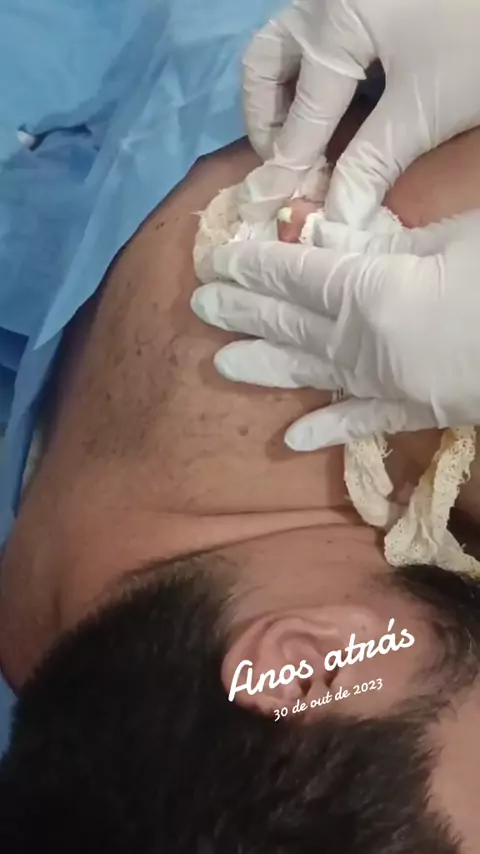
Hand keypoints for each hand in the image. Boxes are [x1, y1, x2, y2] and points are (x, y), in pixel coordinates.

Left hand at [191, 209, 479, 449]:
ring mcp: (388, 381)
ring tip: (221, 363)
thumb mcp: (457, 238)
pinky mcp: (416, 409)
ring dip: (266, 366)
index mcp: (372, 292)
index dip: (251, 265)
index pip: (294, 275)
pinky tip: (291, 439)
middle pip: (291, 322)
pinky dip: (329, 428)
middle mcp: (365, 342)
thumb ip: (394, 244)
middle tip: (199, 302)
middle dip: (243, 311)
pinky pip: (364, 421)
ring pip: (312, 370)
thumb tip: (344, 241)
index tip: (214, 258)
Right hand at [240, 0, 479, 225]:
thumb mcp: (425, 109)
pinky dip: (311, 79)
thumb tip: (337, 216)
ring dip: (285, 99)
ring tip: (303, 144)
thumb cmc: (478, 43)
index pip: (302, 111)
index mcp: (336, 20)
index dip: (291, 165)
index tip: (277, 207)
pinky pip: (316, 40)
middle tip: (286, 165)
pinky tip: (332, 114)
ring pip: (287, 46)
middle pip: (266, 63)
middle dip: (267, 121)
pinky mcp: (365, 0)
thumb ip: (373, 163)